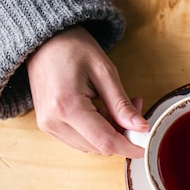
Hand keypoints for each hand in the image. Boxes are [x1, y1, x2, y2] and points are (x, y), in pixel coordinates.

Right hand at [27, 26, 148, 157]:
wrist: (43, 41)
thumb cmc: (73, 48)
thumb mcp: (105, 72)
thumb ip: (122, 104)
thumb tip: (141, 128)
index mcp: (68, 107)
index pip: (105, 141)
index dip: (130, 147)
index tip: (146, 146)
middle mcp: (53, 122)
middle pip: (99, 147)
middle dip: (123, 134)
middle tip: (135, 107)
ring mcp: (47, 126)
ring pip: (91, 147)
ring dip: (110, 133)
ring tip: (116, 105)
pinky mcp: (48, 125)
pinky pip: (80, 140)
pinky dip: (96, 132)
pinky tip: (102, 111)